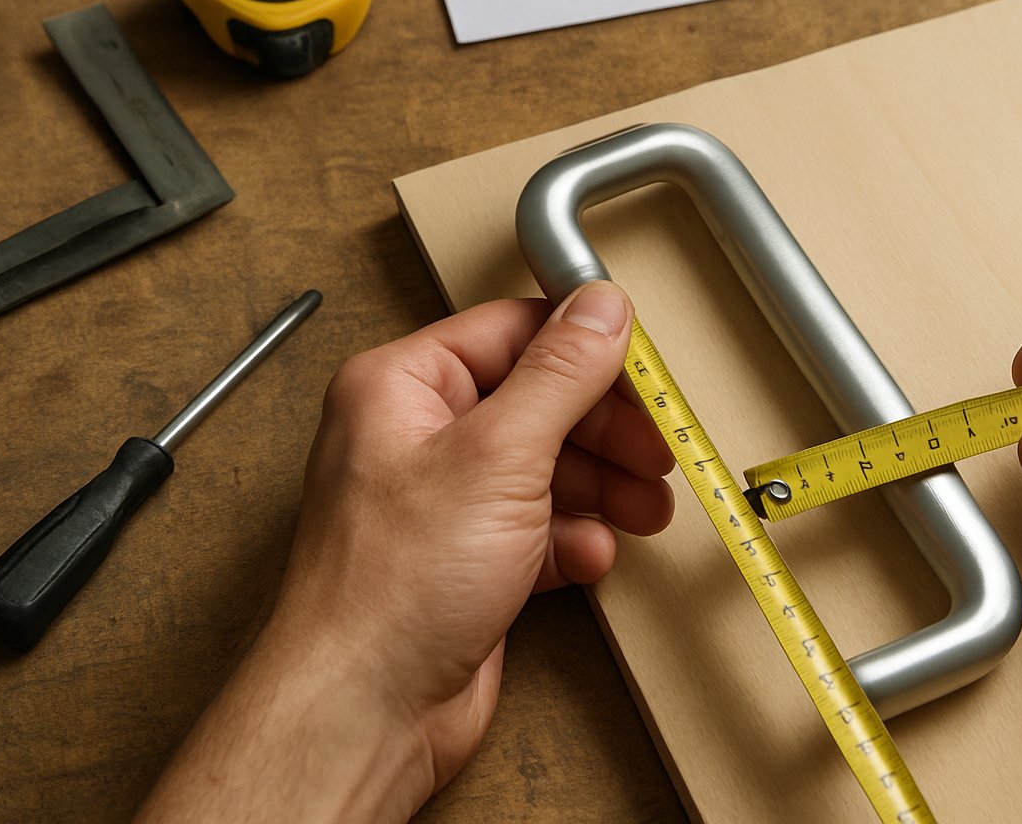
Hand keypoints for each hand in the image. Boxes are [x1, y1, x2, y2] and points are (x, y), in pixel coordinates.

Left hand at [137, 282, 674, 821]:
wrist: (366, 713)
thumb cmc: (391, 589)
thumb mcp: (499, 455)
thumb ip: (561, 374)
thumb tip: (602, 308)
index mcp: (402, 387)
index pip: (513, 333)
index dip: (586, 350)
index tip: (646, 371)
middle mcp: (417, 437)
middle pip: (539, 403)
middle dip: (605, 432)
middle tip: (655, 453)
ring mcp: (443, 502)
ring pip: (546, 468)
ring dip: (602, 489)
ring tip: (645, 509)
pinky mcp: (466, 562)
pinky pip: (538, 529)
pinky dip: (572, 540)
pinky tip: (589, 557)